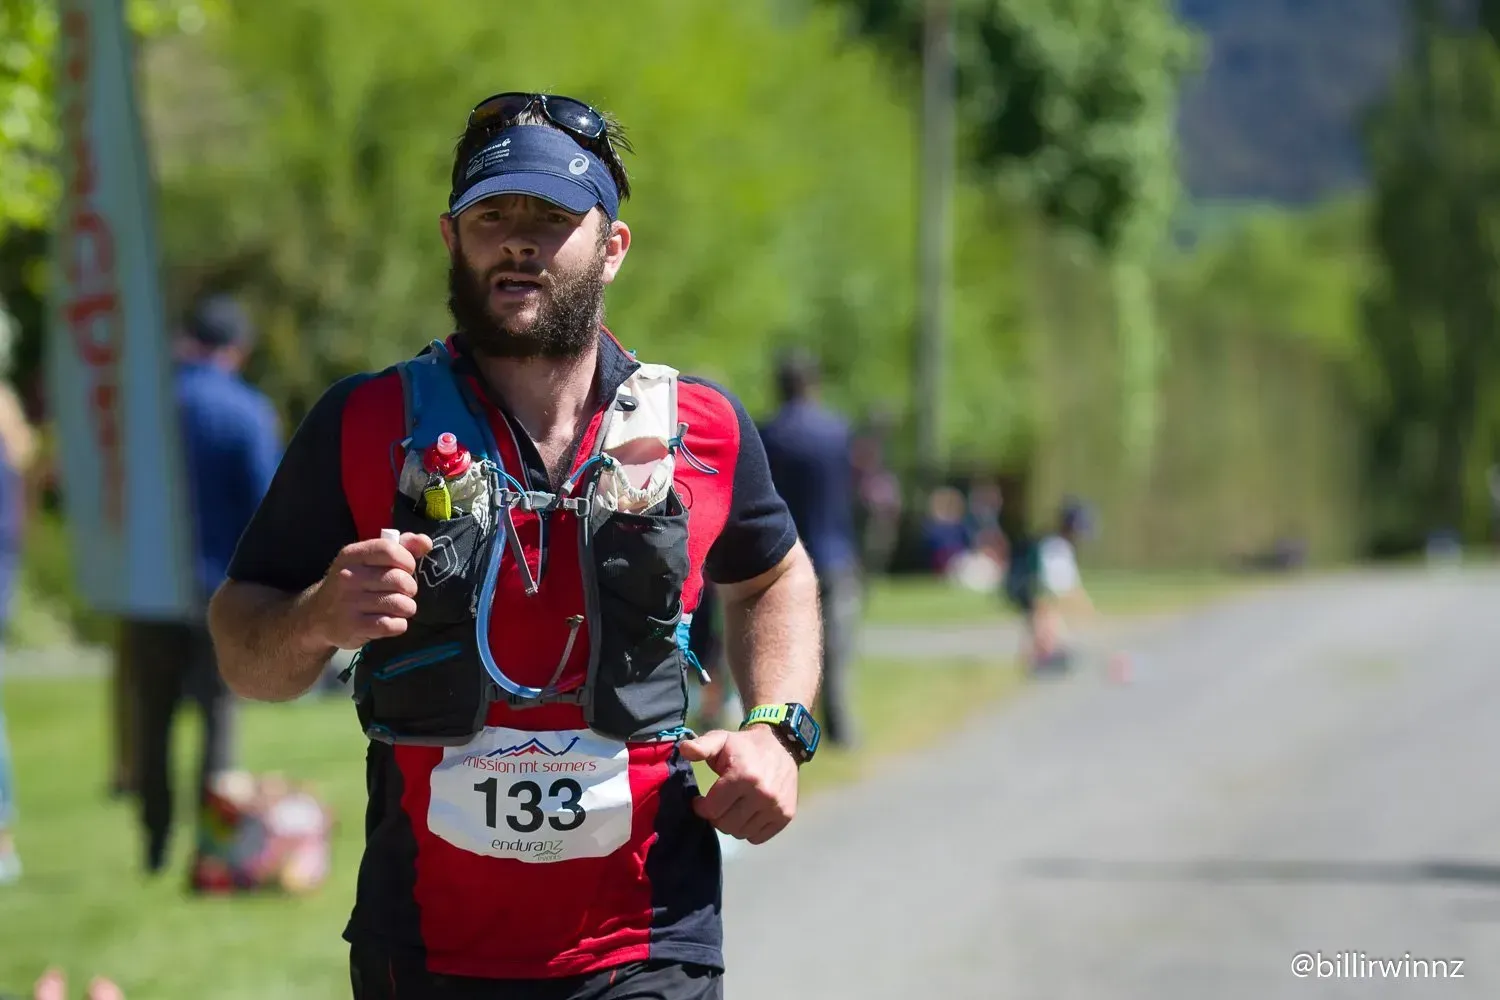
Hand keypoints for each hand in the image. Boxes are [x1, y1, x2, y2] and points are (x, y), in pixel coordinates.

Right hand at [304, 532, 433, 648]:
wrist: (318, 616)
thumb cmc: (354, 583)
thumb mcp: (369, 560)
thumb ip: (401, 547)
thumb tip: (425, 542)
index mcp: (352, 555)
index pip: (389, 550)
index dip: (407, 561)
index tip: (406, 569)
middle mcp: (347, 577)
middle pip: (400, 580)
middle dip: (410, 588)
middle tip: (402, 592)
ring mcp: (348, 603)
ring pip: (400, 604)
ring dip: (407, 608)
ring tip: (398, 607)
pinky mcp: (353, 627)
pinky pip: (392, 624)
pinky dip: (399, 624)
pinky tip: (391, 622)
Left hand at [679, 725, 798, 844]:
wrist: (782, 745)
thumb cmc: (744, 746)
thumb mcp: (721, 739)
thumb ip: (701, 746)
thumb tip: (684, 749)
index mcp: (743, 776)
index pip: (712, 810)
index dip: (701, 806)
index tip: (701, 800)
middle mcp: (762, 794)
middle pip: (726, 825)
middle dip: (716, 816)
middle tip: (717, 804)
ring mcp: (776, 807)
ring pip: (741, 833)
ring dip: (732, 823)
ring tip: (732, 807)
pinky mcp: (786, 816)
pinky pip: (757, 838)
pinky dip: (749, 830)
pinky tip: (747, 813)